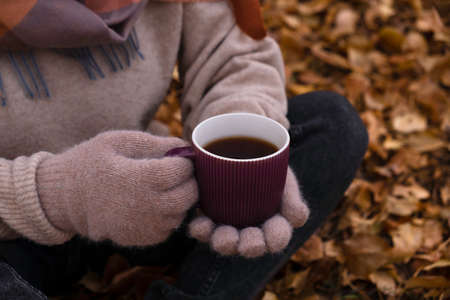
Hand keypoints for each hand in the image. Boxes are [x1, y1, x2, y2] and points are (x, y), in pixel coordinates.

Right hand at [37, 130, 197, 246]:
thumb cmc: (91, 163)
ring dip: (180, 198)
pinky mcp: (142, 239)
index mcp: (141, 178)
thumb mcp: (117, 141)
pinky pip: (170, 227)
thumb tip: (184, 145)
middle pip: (189, 195)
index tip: (177, 157)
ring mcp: (145, 226)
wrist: (65, 198)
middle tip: (176, 172)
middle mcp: (147, 206)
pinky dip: (169, 214)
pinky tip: (154, 202)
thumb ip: (154, 142)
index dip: (184, 162)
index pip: (183, 170)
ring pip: (182, 212)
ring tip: (164, 187)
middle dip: (189, 181)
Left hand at [188, 167, 308, 257]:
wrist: (238, 147)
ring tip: (221, 237)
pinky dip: (200, 230)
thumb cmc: (267, 165)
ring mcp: (229, 227)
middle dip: (251, 247)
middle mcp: (252, 231)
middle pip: (252, 246)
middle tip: (248, 244)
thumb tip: (297, 216)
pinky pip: (203, 230)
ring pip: (226, 243)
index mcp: (274, 222)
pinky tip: (197, 224)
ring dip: (223, 242)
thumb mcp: (283, 173)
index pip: (278, 236)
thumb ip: (291, 194)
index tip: (273, 238)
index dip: (277, 238)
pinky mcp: (208, 218)